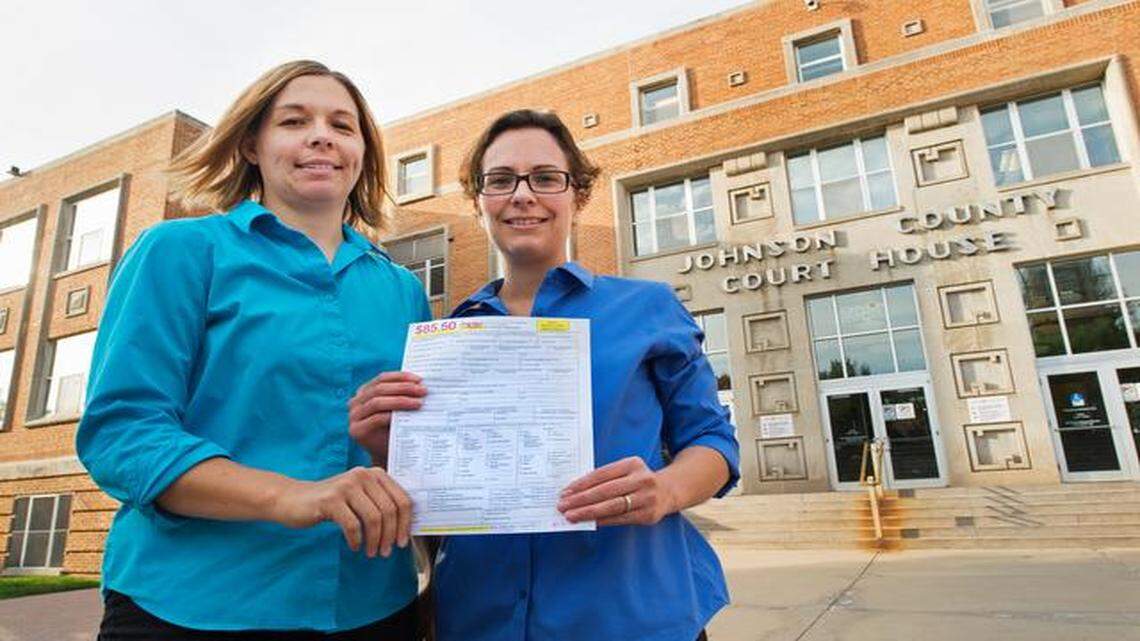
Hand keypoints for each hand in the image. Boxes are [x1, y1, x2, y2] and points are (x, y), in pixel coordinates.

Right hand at [270, 466, 412, 557]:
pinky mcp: (331, 500)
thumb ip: (379, 504)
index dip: (405, 523)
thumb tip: (405, 528)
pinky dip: (356, 540)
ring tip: (371, 552)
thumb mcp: (359, 497)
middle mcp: (363, 475)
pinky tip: (354, 546)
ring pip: (373, 519)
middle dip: (390, 535)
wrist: (293, 499)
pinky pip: (353, 525)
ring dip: (375, 541)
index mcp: (375, 474)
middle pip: (389, 510)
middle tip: (385, 552)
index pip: (402, 499)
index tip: (402, 542)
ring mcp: (346, 486)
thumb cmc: (331, 503)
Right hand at [348, 372, 426, 462]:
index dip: (401, 377)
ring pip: (377, 402)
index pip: (382, 378)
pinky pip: (375, 419)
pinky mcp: (356, 431)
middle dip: (404, 388)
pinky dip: (391, 415)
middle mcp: (356, 402)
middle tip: (423, 391)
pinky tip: (406, 415)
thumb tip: (422, 382)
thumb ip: (403, 393)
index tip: (419, 379)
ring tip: (419, 403)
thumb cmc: (396, 427)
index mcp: (365, 391)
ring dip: (400, 401)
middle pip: (380, 389)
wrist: (389, 454)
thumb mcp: (397, 407)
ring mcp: (354, 416)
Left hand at [557, 456, 677, 526]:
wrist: (670, 490)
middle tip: (563, 506)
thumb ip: (607, 477)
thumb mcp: (627, 470)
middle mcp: (642, 479)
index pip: (602, 474)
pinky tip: (589, 521)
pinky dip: (603, 520)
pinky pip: (621, 519)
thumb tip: (576, 491)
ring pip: (612, 507)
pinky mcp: (648, 515)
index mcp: (633, 464)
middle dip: (581, 500)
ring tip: (572, 516)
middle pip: (606, 491)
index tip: (565, 492)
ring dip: (588, 512)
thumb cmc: (639, 480)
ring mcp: (647, 498)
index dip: (582, 484)